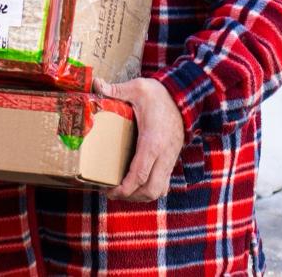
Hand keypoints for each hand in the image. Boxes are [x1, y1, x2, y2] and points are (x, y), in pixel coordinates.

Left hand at [97, 77, 185, 201]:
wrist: (185, 97)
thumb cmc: (160, 94)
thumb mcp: (138, 88)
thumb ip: (116, 89)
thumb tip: (96, 84)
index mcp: (152, 142)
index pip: (140, 175)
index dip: (125, 188)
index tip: (110, 191)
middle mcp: (163, 155)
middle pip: (151, 190)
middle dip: (131, 196)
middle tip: (113, 192)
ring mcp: (169, 159)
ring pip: (159, 190)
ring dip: (141, 195)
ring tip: (124, 191)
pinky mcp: (172, 159)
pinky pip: (164, 183)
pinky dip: (151, 189)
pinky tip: (138, 184)